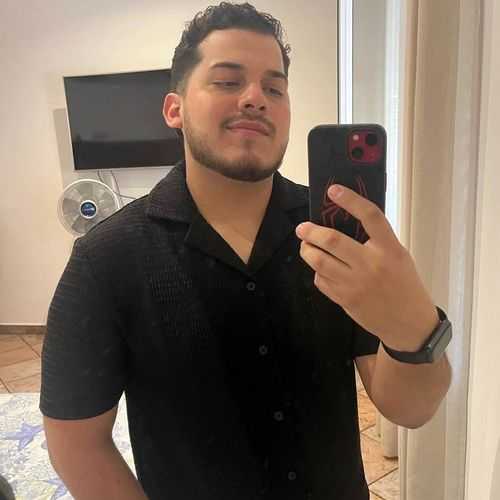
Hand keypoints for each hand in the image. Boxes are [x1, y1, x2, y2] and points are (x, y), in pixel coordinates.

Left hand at [296, 185, 438, 350]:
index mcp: (390, 249)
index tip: (333, 191)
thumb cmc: (404, 284)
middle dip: (311, 232)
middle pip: (332, 240)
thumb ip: (376, 242)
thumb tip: (343, 223)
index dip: (351, 200)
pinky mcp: (345, 300)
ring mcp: (356, 284)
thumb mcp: (398, 257)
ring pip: (320, 261)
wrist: (409, 324)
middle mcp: (372, 264)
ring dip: (307, 251)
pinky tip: (320, 269)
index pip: (370, 217)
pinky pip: (321, 280)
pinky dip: (317, 272)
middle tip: (302, 228)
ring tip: (306, 247)